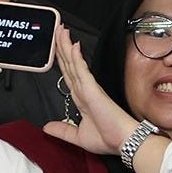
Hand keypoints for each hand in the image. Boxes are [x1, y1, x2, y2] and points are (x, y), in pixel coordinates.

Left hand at [43, 26, 134, 153]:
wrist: (124, 143)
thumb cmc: (109, 138)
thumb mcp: (78, 136)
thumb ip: (63, 130)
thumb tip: (47, 127)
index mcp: (82, 98)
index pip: (68, 74)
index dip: (61, 59)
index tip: (57, 46)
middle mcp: (84, 90)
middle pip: (69, 64)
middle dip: (62, 46)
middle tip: (57, 29)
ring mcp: (89, 88)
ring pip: (74, 63)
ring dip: (66, 46)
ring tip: (61, 30)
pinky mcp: (93, 90)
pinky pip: (82, 71)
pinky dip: (76, 58)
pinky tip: (72, 46)